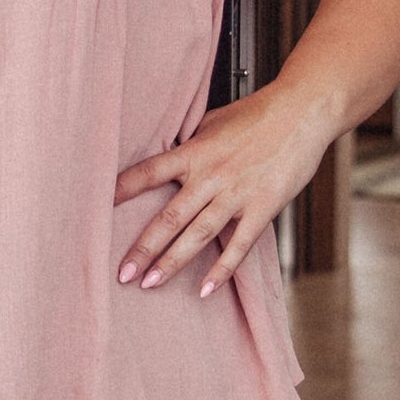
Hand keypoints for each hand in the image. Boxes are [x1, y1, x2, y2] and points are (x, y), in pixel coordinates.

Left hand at [114, 81, 341, 294]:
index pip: (148, 173)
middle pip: (169, 217)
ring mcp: (236, 194)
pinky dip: (221, 269)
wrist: (304, 110)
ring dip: (172, 262)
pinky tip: (205, 289)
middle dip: (143, 248)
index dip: (122, 191)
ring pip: (197, 235)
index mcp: (194, 152)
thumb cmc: (260, 112)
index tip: (96, 209)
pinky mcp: (262, 207)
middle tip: (122, 272)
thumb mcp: (214, 121)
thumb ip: (191, 143)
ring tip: (149, 284)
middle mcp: (210, 175)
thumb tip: (171, 154)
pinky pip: (238, 245)